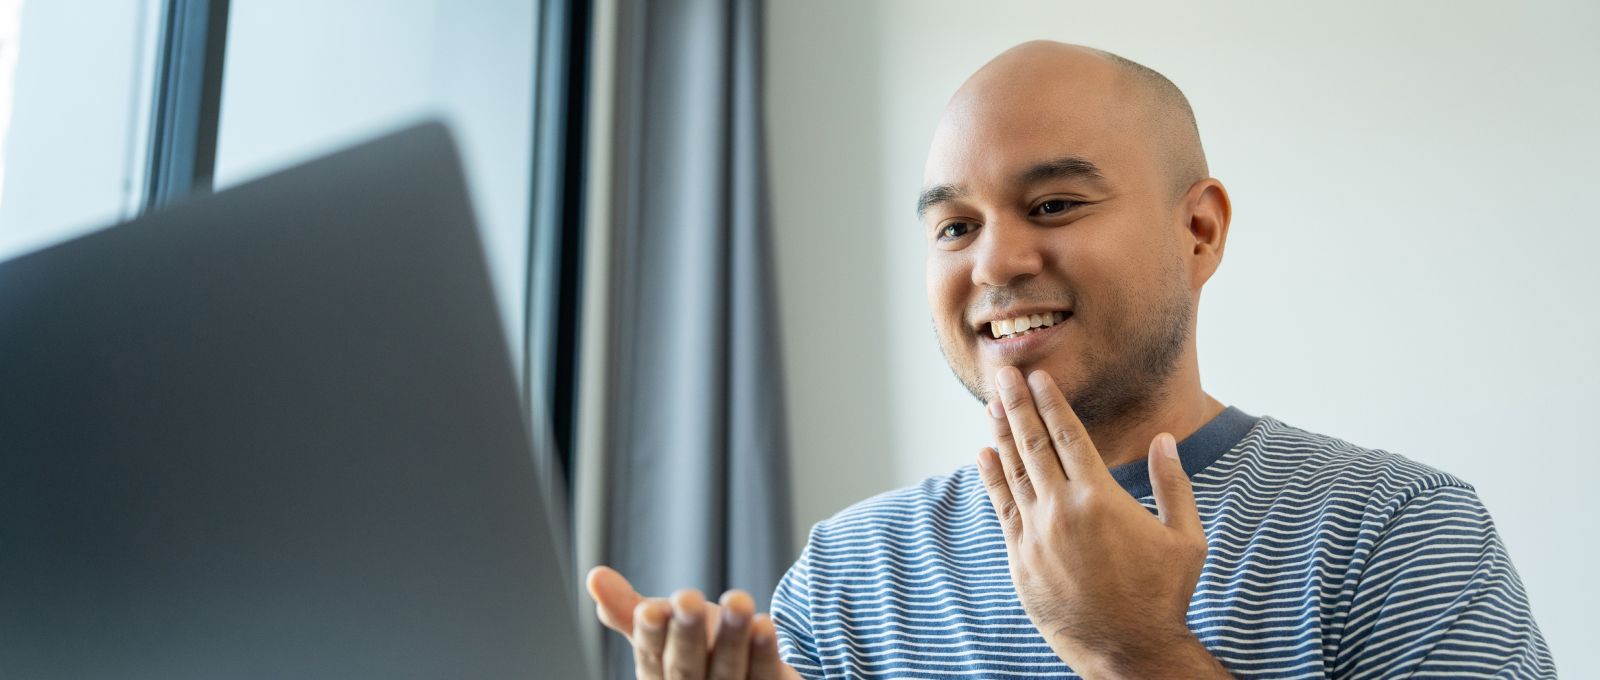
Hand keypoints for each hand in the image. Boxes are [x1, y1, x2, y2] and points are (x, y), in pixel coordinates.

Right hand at [586, 566, 800, 679]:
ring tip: (739, 599)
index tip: (649, 608)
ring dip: (732, 637)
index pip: (650, 656)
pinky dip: (764, 653)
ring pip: (728, 671)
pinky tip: (764, 624)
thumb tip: (593, 576)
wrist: (749, 671)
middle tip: (688, 597)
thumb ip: (628, 609)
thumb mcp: (663, 627)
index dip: (650, 634)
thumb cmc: (699, 646)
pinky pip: (765, 676)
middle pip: (685, 668)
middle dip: (687, 633)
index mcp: (658, 677)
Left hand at [977, 367, 1226, 677]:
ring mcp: (1036, 534)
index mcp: (1100, 498)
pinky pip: (1002, 507)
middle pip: (1033, 444)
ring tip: (991, 405)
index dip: (1050, 403)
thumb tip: (1164, 439)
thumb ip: (1173, 484)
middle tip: (1003, 374)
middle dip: (1017, 405)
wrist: (1126, 649)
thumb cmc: (1162, 595)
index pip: (1068, 436)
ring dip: (1001, 435)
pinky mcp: (1021, 558)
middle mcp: (1062, 510)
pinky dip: (992, 478)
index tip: (1037, 377)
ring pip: (1013, 472)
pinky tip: (985, 455)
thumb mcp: (1185, 539)